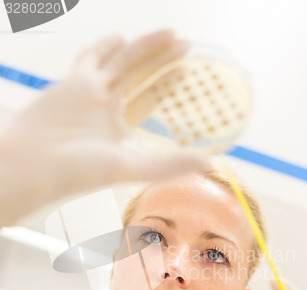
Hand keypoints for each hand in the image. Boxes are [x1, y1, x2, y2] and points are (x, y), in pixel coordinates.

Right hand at [0, 30, 206, 226]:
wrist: (33, 163)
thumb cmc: (76, 172)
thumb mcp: (131, 167)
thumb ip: (168, 165)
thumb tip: (209, 163)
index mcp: (119, 131)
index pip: (150, 104)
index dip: (170, 91)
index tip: (191, 80)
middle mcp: (107, 110)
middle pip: (141, 79)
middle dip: (164, 64)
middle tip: (187, 50)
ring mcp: (91, 93)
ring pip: (124, 63)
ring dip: (148, 48)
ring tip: (173, 36)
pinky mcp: (75, 81)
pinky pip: (93, 58)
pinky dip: (107, 47)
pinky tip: (123, 38)